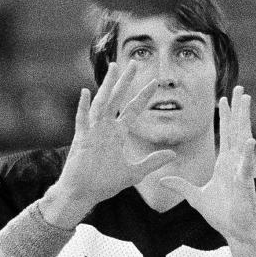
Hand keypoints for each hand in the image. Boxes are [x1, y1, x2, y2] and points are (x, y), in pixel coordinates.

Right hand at [42, 63, 177, 225]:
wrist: (83, 193)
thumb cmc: (104, 183)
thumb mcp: (134, 172)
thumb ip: (152, 161)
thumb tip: (173, 154)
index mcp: (117, 133)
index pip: (132, 109)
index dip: (143, 96)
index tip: (154, 83)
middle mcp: (105, 128)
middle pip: (117, 98)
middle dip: (126, 81)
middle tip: (134, 62)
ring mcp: (93, 132)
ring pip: (101, 103)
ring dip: (107, 86)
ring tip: (113, 68)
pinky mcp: (82, 140)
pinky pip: (82, 121)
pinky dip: (83, 107)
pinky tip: (85, 93)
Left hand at [158, 86, 255, 256]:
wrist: (237, 233)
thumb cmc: (222, 215)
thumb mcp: (196, 198)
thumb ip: (181, 186)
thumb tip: (163, 179)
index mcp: (225, 164)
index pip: (224, 134)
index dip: (223, 116)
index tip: (222, 97)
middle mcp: (235, 163)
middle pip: (236, 130)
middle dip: (237, 109)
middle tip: (240, 88)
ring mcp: (241, 171)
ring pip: (243, 140)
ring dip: (244, 120)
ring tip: (246, 100)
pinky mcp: (244, 184)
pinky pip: (246, 167)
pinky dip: (247, 154)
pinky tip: (250, 140)